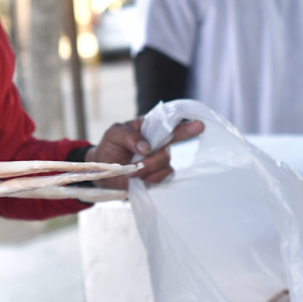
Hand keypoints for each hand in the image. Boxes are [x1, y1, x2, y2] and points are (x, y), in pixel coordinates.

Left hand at [85, 118, 203, 188]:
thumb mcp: (114, 134)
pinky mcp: (160, 174)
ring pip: (167, 163)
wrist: (104, 171)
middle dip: (156, 156)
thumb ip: (128, 136)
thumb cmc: (110, 146)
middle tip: (139, 162)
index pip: (172, 123)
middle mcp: (160, 141)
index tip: (199, 125)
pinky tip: (139, 177)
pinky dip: (150, 178)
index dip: (186, 125)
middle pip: (172, 146)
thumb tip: (146, 146)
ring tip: (131, 170)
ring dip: (148, 168)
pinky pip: (164, 177)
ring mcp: (161, 158)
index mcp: (151, 127)